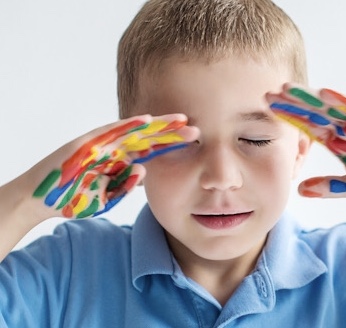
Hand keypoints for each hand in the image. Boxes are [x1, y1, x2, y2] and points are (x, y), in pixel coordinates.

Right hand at [31, 114, 198, 218]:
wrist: (40, 200)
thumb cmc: (73, 198)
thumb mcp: (106, 196)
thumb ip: (124, 184)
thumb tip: (143, 170)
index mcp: (120, 161)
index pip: (152, 151)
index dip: (172, 146)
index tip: (194, 143)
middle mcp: (114, 149)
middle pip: (148, 138)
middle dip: (171, 133)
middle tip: (196, 129)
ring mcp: (101, 143)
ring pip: (134, 131)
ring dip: (156, 126)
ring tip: (178, 120)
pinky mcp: (86, 142)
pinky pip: (110, 132)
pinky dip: (128, 126)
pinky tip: (146, 120)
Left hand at [267, 83, 345, 201]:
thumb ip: (328, 188)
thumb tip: (299, 190)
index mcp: (338, 139)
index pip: (308, 124)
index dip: (289, 116)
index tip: (267, 108)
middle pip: (315, 111)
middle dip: (293, 102)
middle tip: (268, 93)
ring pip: (333, 106)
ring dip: (311, 97)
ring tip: (289, 88)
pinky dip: (343, 101)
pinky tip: (324, 94)